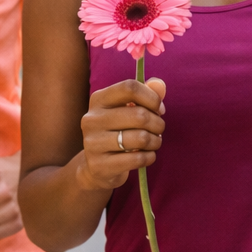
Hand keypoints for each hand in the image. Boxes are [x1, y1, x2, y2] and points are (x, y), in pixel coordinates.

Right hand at [76, 77, 166, 193]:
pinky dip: (150, 157)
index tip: (159, 108)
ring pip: (141, 138)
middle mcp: (92, 119)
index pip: (129, 87)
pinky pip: (137, 159)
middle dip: (158, 123)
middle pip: (139, 115)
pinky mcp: (100, 165)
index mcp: (98, 99)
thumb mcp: (129, 109)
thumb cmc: (119, 131)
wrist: (97, 166)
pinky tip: (147, 156)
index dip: (151, 97)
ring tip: (154, 142)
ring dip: (155, 141)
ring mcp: (93, 143)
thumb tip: (159, 85)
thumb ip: (146, 93)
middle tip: (159, 129)